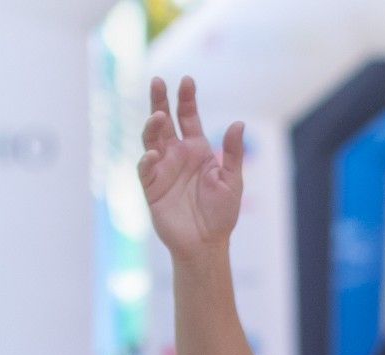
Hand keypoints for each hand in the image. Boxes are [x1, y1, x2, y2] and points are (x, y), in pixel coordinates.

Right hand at [139, 76, 244, 257]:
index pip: (188, 117)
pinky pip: (146, 168)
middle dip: (160, 100)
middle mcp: (177, 154)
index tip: (187, 80)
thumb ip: (232, 153)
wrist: (206, 244)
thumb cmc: (221, 214)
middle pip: (164, 120)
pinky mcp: (151, 187)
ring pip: (151, 140)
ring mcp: (162, 169)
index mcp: (196, 149)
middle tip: (157, 80)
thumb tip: (239, 123)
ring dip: (152, 126)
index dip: (186, 98)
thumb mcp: (232, 180)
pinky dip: (148, 159)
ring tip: (158, 116)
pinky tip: (154, 153)